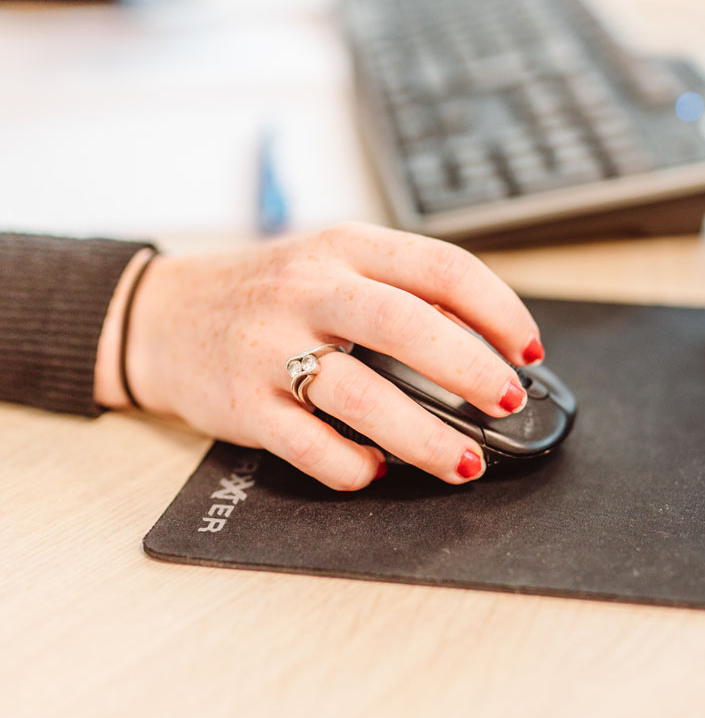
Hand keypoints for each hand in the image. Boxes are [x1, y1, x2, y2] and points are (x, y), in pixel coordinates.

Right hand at [95, 224, 544, 490]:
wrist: (163, 316)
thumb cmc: (266, 293)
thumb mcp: (331, 264)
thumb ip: (397, 290)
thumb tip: (482, 344)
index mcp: (345, 247)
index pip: (441, 268)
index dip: (499, 311)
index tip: (528, 350)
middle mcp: (309, 289)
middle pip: (407, 327)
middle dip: (472, 371)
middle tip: (507, 402)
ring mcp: (271, 346)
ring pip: (362, 396)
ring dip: (425, 437)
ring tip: (463, 462)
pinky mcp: (245, 404)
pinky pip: (310, 446)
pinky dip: (353, 465)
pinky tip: (375, 469)